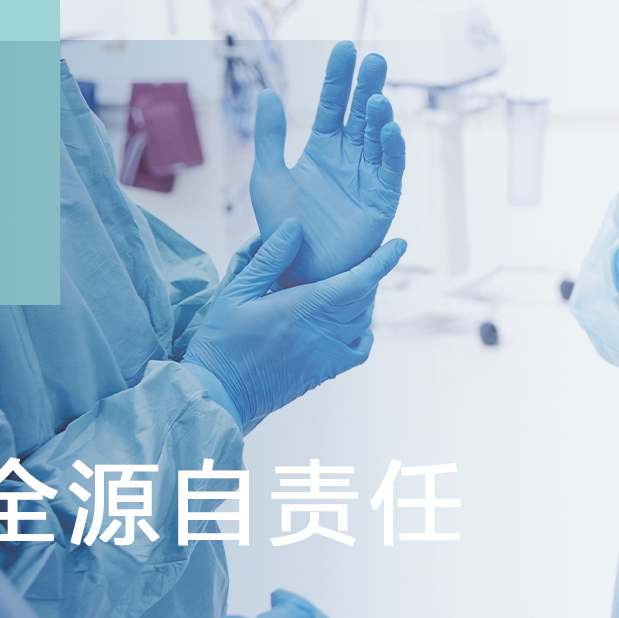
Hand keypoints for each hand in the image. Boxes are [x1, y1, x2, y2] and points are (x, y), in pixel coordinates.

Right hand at [184, 219, 406, 429]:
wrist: (219, 390)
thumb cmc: (222, 339)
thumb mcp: (237, 291)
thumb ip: (269, 259)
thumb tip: (295, 227)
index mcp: (303, 307)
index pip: (356, 280)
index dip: (381, 261)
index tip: (398, 244)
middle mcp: (322, 331)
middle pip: (364, 297)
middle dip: (369, 274)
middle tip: (365, 255)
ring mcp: (326, 354)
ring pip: (363, 321)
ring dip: (364, 299)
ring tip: (354, 282)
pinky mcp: (323, 372)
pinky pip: (358, 350)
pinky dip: (363, 332)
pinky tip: (352, 322)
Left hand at [252, 41, 406, 286]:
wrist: (298, 269)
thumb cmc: (283, 227)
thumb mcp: (268, 177)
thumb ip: (269, 137)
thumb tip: (267, 93)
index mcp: (322, 148)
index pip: (332, 105)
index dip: (338, 78)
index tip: (344, 48)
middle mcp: (348, 158)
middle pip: (361, 114)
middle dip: (368, 86)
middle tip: (375, 59)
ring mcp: (367, 178)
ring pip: (377, 139)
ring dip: (380, 117)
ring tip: (376, 98)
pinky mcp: (381, 201)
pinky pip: (390, 171)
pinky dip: (392, 151)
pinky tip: (389, 131)